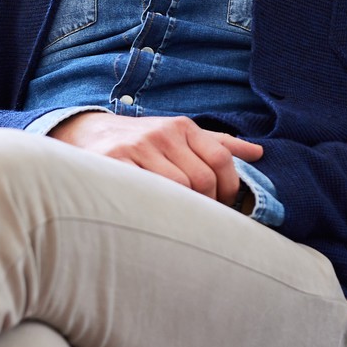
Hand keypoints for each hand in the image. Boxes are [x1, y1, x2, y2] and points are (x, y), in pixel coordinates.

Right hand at [48, 111, 262, 206]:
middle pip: (202, 178)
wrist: (87, 133)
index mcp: (182, 126)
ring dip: (183, 210)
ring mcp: (137, 148)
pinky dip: (157, 206)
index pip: (221, 158)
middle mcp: (162, 134)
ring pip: (177, 189)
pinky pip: (146, 191)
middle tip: (201, 219)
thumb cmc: (142, 140)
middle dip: (207, 204)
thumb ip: (218, 144)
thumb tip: (258, 153)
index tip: (224, 205)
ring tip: (180, 219)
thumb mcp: (179, 135)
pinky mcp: (114, 164)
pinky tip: (156, 214)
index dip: (230, 187)